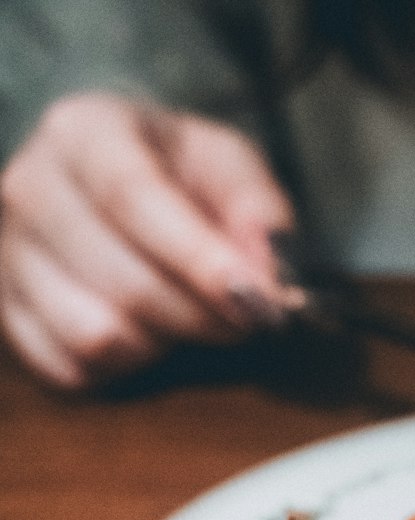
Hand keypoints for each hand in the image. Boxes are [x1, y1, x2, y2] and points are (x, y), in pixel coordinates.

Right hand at [0, 92, 295, 387]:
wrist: (116, 181)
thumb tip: (266, 275)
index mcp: (84, 132)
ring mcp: (8, 255)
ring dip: (165, 343)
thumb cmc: (180, 173)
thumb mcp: (232, 166)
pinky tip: (151, 335)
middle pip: (123, 281)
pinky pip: (71, 370)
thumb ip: (259, 212)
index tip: (257, 298)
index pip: (132, 196)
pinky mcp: (6, 313)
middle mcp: (30, 188)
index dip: (199, 257)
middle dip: (203, 314)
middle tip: (250, 315)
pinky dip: (125, 368)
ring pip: (96, 335)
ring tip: (192, 317)